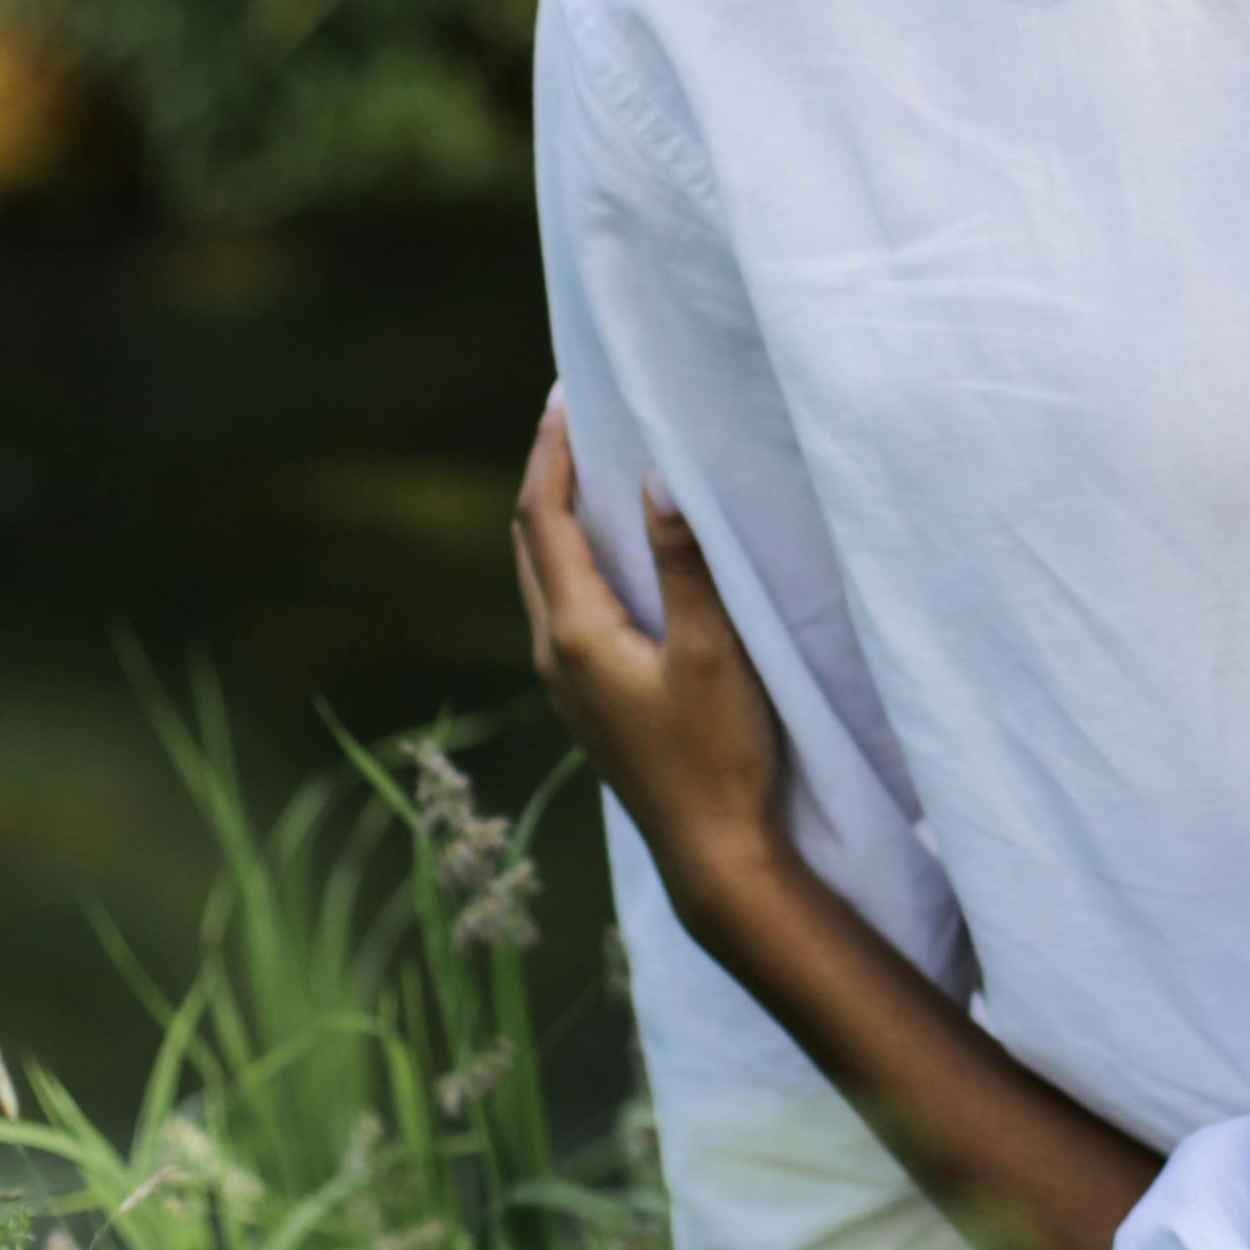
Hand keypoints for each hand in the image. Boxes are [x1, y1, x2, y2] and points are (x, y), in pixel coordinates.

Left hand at [511, 397, 791, 907]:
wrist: (714, 856)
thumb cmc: (719, 756)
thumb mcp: (713, 651)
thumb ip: (685, 562)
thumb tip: (655, 476)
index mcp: (575, 634)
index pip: (542, 519)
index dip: (549, 452)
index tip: (565, 394)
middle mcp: (555, 654)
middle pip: (529, 542)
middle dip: (545, 475)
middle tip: (574, 416)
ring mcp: (568, 684)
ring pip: (543, 578)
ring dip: (556, 518)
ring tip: (589, 470)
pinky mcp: (591, 702)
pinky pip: (564, 607)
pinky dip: (574, 559)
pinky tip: (611, 556)